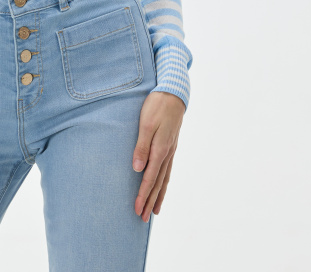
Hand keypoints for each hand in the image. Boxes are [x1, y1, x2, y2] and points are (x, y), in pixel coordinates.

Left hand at [132, 91, 185, 221]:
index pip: (150, 178)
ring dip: (158, 195)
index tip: (137, 210)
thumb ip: (142, 146)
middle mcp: (167, 153)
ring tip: (154, 210)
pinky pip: (168, 169)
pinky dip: (164, 182)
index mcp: (160, 149)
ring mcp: (170, 149)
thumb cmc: (157, 106)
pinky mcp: (171, 145)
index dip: (143, 195)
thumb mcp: (146, 124)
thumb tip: (138, 169)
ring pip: (165, 178)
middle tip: (143, 218)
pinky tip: (162, 186)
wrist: (173, 92)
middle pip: (158, 183)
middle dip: (150, 201)